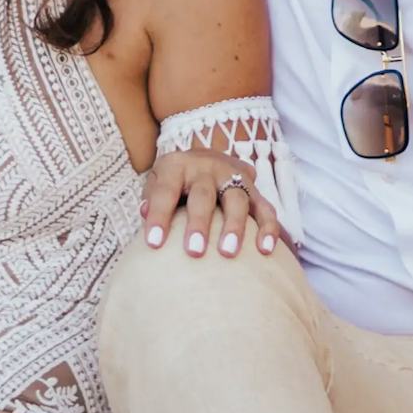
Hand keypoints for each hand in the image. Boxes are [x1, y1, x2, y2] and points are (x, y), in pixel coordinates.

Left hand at [138, 148, 280, 259]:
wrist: (204, 159)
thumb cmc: (174, 182)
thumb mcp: (157, 182)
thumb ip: (151, 199)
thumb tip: (144, 215)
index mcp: (177, 166)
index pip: (165, 191)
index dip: (159, 216)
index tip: (153, 244)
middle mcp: (207, 167)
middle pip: (203, 195)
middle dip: (199, 223)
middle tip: (194, 252)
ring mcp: (233, 177)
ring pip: (237, 199)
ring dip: (234, 226)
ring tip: (227, 253)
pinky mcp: (255, 189)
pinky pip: (265, 208)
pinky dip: (268, 228)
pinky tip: (266, 250)